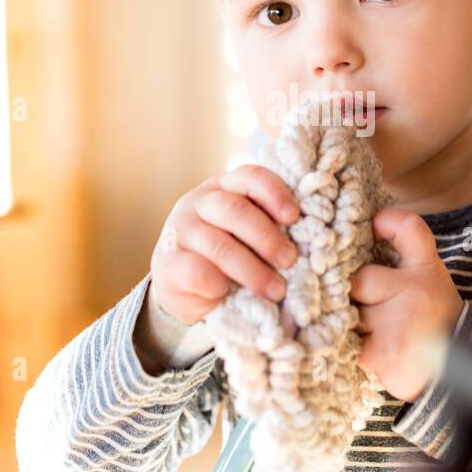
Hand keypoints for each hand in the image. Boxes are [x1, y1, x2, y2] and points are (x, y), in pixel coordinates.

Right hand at [149, 165, 299, 324]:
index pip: (250, 177)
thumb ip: (268, 231)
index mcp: (224, 187)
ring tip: (275, 290)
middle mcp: (199, 202)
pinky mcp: (167, 262)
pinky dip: (217, 284)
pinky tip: (228, 293)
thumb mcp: (247, 237)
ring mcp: (179, 230)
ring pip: (219, 244)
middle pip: (234, 210)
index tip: (294, 217)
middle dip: (267, 238)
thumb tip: (305, 247)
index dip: (274, 193)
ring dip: (252, 270)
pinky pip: (196, 270)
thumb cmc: (228, 258)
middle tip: (290, 261)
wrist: (184, 288)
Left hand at [350, 207, 465, 402]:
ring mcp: (397, 323)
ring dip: (346, 320)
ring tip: (366, 330)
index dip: (388, 223)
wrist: (446, 371)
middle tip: (366, 306)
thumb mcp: (426, 275)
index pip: (409, 230)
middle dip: (354, 294)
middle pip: (360, 279)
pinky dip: (343, 343)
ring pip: (347, 309)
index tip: (374, 226)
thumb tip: (372, 219)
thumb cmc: (428, 317)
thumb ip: (402, 244)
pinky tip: (360, 347)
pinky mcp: (381, 353)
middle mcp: (414, 291)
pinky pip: (342, 338)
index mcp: (425, 269)